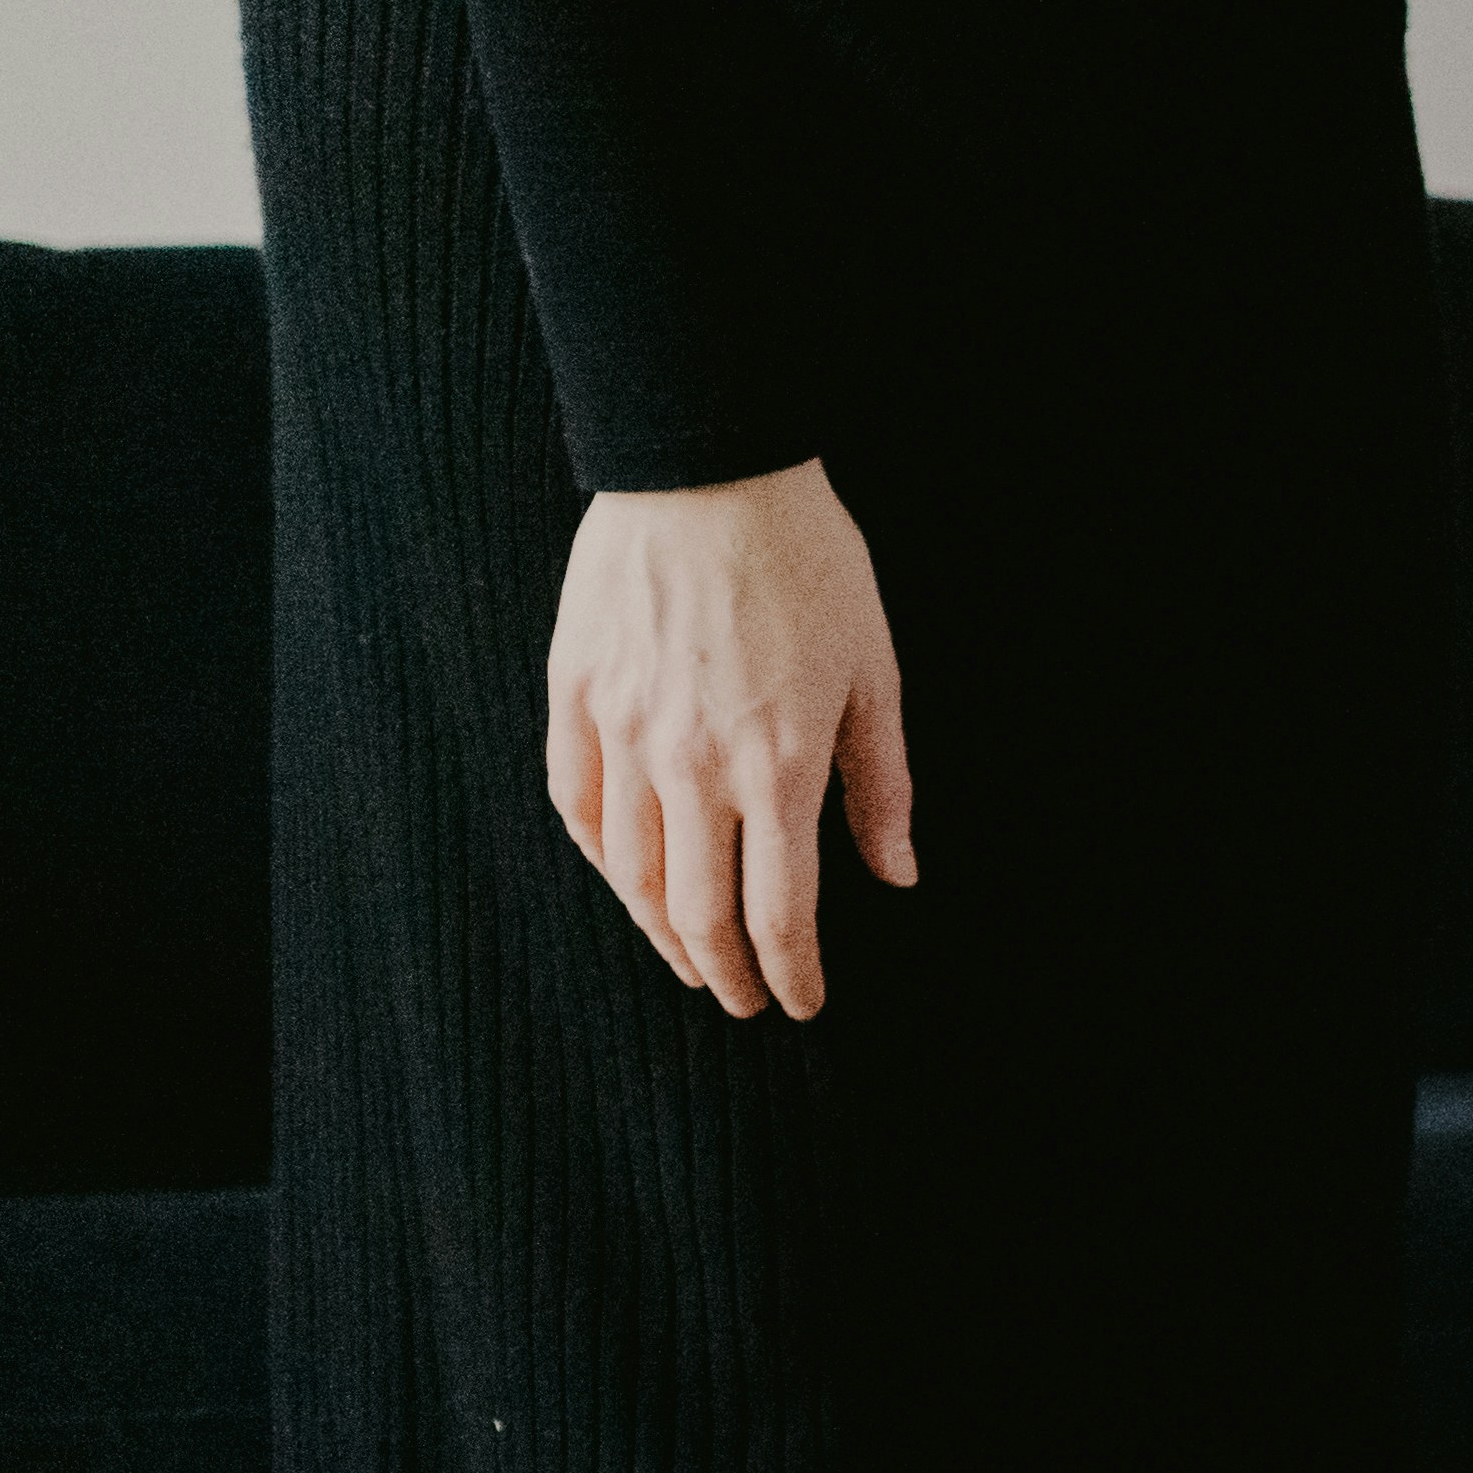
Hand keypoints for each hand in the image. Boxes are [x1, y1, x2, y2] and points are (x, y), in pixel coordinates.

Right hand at [541, 457, 915, 1019]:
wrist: (707, 470)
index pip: (781, 911)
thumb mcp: (875, 673)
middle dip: (728, 973)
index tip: (804, 1002)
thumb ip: (882, 786)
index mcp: (779, 764)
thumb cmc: (808, 565)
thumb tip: (897, 875)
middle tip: (748, 1001)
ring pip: (632, 872)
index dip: (794, 972)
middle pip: (698, 911)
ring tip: (691, 960)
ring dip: (663, 933)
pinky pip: (578, 805)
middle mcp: (693, 763)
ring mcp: (624, 731)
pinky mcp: (575, 695)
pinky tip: (630, 882)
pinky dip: (605, 860)